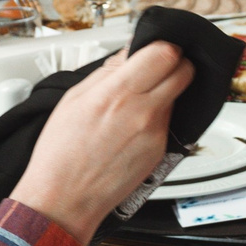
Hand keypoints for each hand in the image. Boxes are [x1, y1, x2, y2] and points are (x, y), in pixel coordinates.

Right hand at [10, 41, 195, 242]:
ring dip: (166, 89)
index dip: (163, 46)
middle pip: (184, 70)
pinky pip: (169, 120)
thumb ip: (107, 72)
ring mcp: (155, 131)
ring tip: (139, 99)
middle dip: (176, 63)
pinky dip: (158, 115)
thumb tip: (129, 51)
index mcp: (116, 93)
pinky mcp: (161, 149)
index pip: (164, 53)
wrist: (65, 200)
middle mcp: (142, 110)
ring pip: (178, 94)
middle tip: (159, 66)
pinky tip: (135, 123)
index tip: (155, 48)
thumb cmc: (60, 155)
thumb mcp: (73, 100)